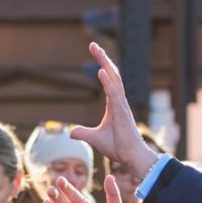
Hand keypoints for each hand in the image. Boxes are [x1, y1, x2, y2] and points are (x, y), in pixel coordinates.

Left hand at [72, 42, 163, 185]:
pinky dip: (108, 82)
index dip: (102, 64)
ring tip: (98, 52)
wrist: (130, 157)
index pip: (108, 78)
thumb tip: (71, 132)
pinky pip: (114, 94)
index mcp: (114, 103)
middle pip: (112, 74)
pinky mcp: (121, 114)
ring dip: (106, 65)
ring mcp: (121, 106)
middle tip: (93, 45)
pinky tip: (101, 71)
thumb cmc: (117, 147)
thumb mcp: (94, 138)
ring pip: (114, 80)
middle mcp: (119, 101)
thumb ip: (83, 133)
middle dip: (103, 58)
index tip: (95, 51)